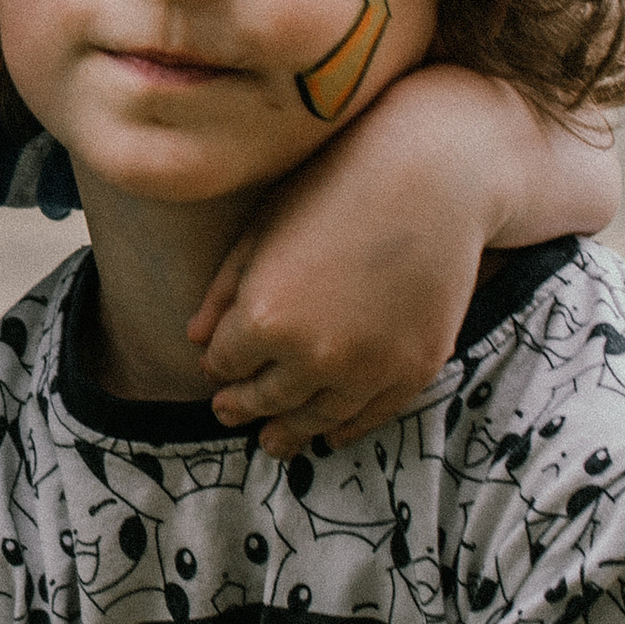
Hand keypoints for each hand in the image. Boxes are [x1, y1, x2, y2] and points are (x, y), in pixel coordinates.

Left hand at [196, 66, 619, 452]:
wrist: (431, 180)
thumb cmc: (332, 189)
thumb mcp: (260, 232)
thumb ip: (224, 292)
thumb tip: (193, 342)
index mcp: (264, 318)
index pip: (224, 362)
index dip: (218, 363)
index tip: (216, 363)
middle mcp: (314, 355)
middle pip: (266, 399)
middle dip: (242, 406)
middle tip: (228, 414)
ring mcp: (370, 368)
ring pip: (317, 419)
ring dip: (290, 433)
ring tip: (273, 443)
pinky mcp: (415, 368)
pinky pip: (371, 417)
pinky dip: (345, 430)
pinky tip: (329, 435)